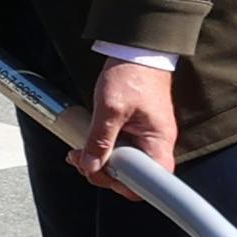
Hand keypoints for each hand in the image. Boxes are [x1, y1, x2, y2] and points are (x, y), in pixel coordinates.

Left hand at [76, 58, 180, 190]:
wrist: (136, 52)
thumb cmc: (131, 74)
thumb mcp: (110, 108)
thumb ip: (100, 139)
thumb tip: (92, 165)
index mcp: (158, 141)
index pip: (151, 181)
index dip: (125, 184)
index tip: (102, 174)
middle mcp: (155, 143)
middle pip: (133, 176)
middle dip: (103, 172)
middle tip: (82, 161)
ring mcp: (145, 138)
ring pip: (122, 164)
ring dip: (98, 162)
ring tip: (78, 153)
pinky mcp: (134, 131)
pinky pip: (118, 149)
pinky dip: (100, 150)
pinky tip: (84, 146)